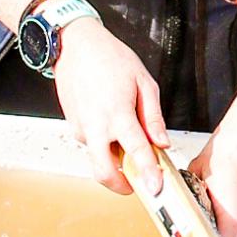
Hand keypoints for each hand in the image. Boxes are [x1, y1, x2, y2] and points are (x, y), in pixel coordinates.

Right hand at [53, 15, 169, 191]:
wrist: (74, 47)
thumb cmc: (109, 58)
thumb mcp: (143, 82)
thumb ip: (153, 117)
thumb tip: (162, 143)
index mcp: (117, 113)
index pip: (136, 152)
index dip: (148, 173)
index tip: (156, 189)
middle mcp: (96, 126)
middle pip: (104, 172)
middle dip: (121, 186)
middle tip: (139, 184)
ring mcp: (81, 129)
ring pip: (99, 158)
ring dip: (115, 158)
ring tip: (128, 137)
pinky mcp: (74, 128)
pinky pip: (93, 145)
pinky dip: (106, 144)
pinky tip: (113, 125)